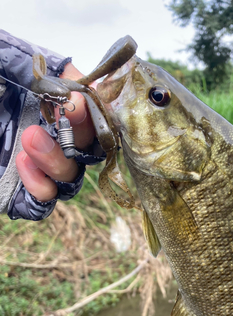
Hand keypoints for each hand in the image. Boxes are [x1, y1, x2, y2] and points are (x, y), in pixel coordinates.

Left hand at [15, 63, 95, 201]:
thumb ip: (46, 71)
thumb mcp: (8, 62)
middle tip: (42, 126)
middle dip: (73, 139)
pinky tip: (22, 169)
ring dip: (56, 164)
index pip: (91, 118)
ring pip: (68, 180)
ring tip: (28, 144)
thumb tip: (82, 84)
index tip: (77, 102)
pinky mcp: (15, 191)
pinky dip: (40, 191)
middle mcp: (52, 139)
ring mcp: (35, 167)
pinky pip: (41, 203)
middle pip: (85, 153)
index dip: (92, 115)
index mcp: (54, 109)